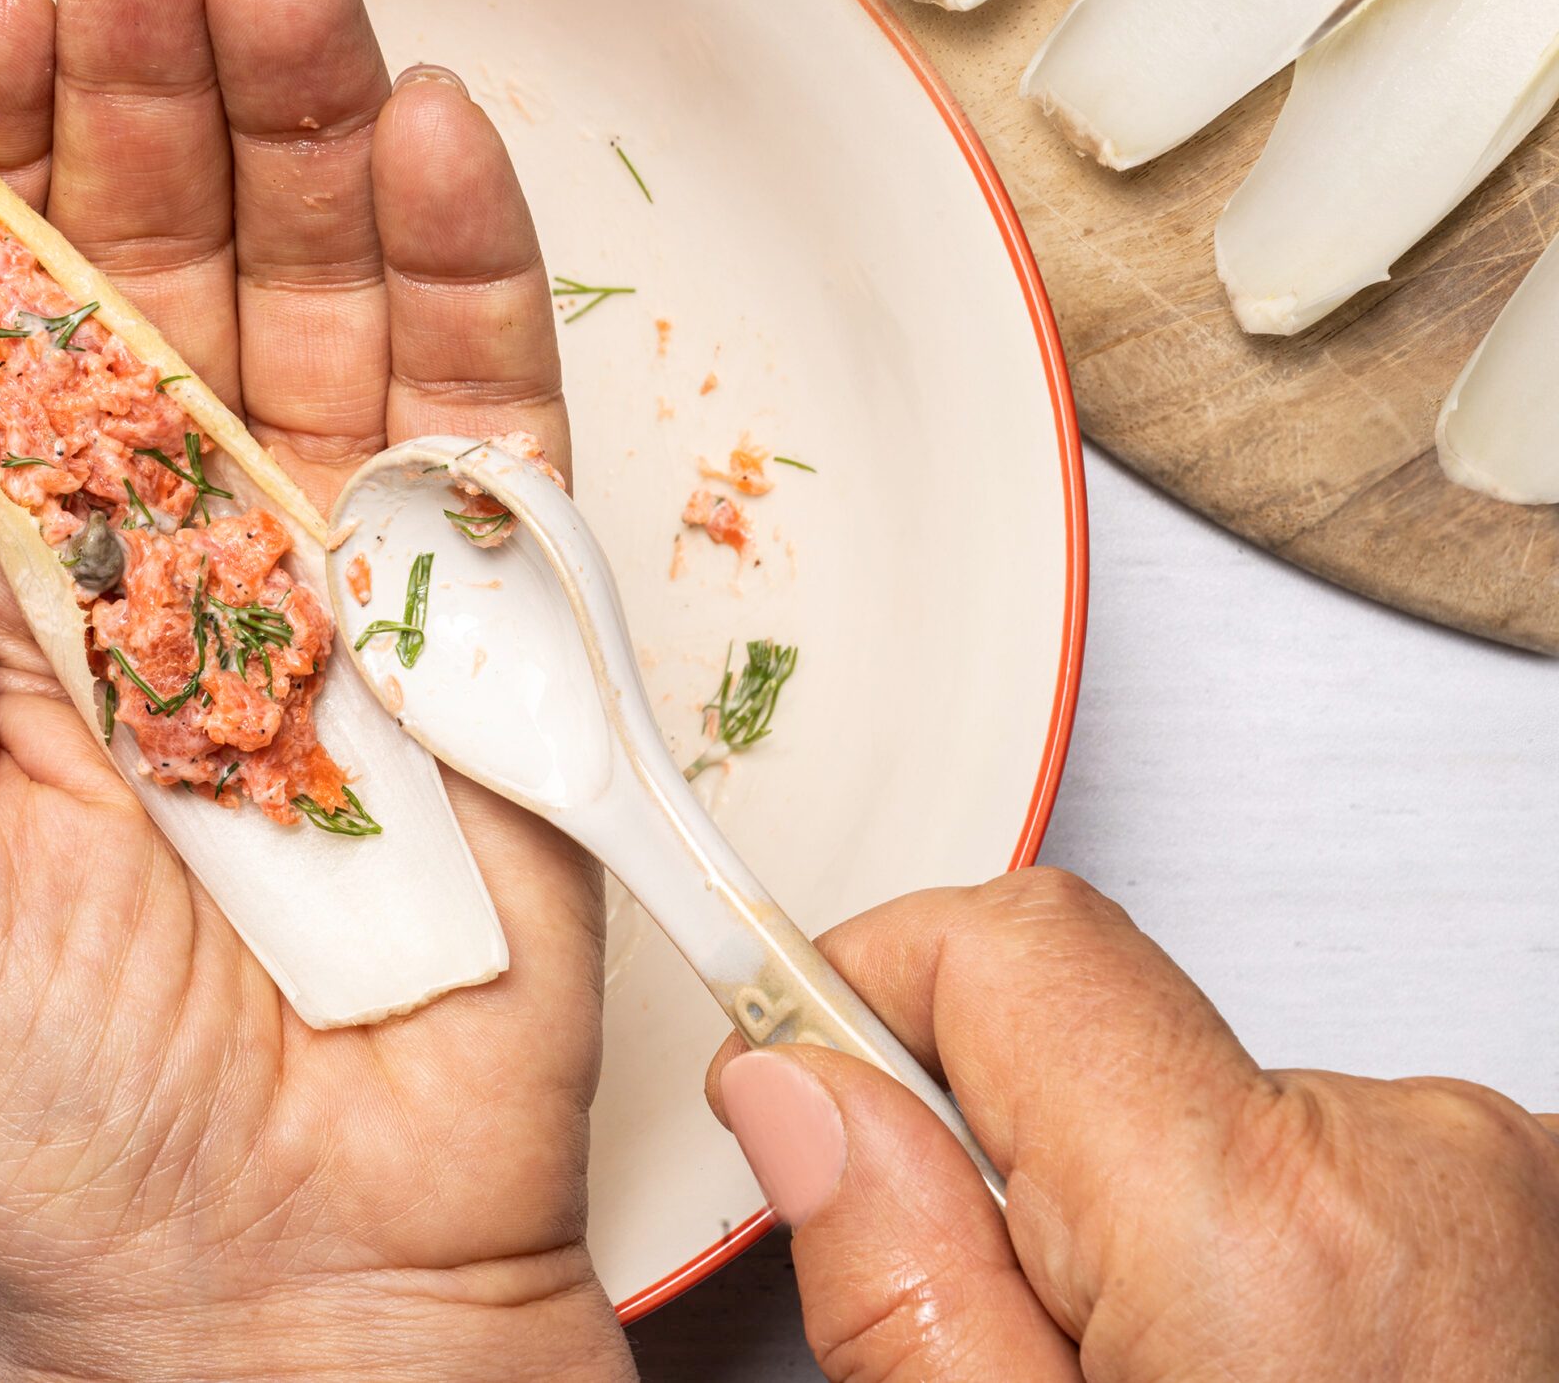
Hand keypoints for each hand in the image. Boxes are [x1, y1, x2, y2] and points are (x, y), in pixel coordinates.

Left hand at [0, 0, 629, 1382]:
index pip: (8, 325)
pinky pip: (494, 425)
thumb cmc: (51, 1117)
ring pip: (341, 305)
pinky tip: (427, 132)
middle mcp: (186, 550)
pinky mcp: (501, 628)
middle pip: (179, 271)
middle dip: (158, 89)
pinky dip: (472, 275)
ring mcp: (352, 575)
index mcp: (18, 589)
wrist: (278, 1295)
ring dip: (313, 131)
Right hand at [708, 867, 1558, 1380]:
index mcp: (1257, 1221)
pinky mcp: (1537, 1220)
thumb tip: (798, 1098)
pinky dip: (1273, 1252)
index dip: (868, 992)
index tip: (809, 1074)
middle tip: (1013, 1336)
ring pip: (1220, 1111)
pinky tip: (1273, 1380)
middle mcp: (1413, 1164)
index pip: (1007, 945)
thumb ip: (898, 1280)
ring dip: (1160, 1217)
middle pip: (1103, 1030)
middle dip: (1017, 1153)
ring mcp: (1503, 1188)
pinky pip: (1337, 1171)